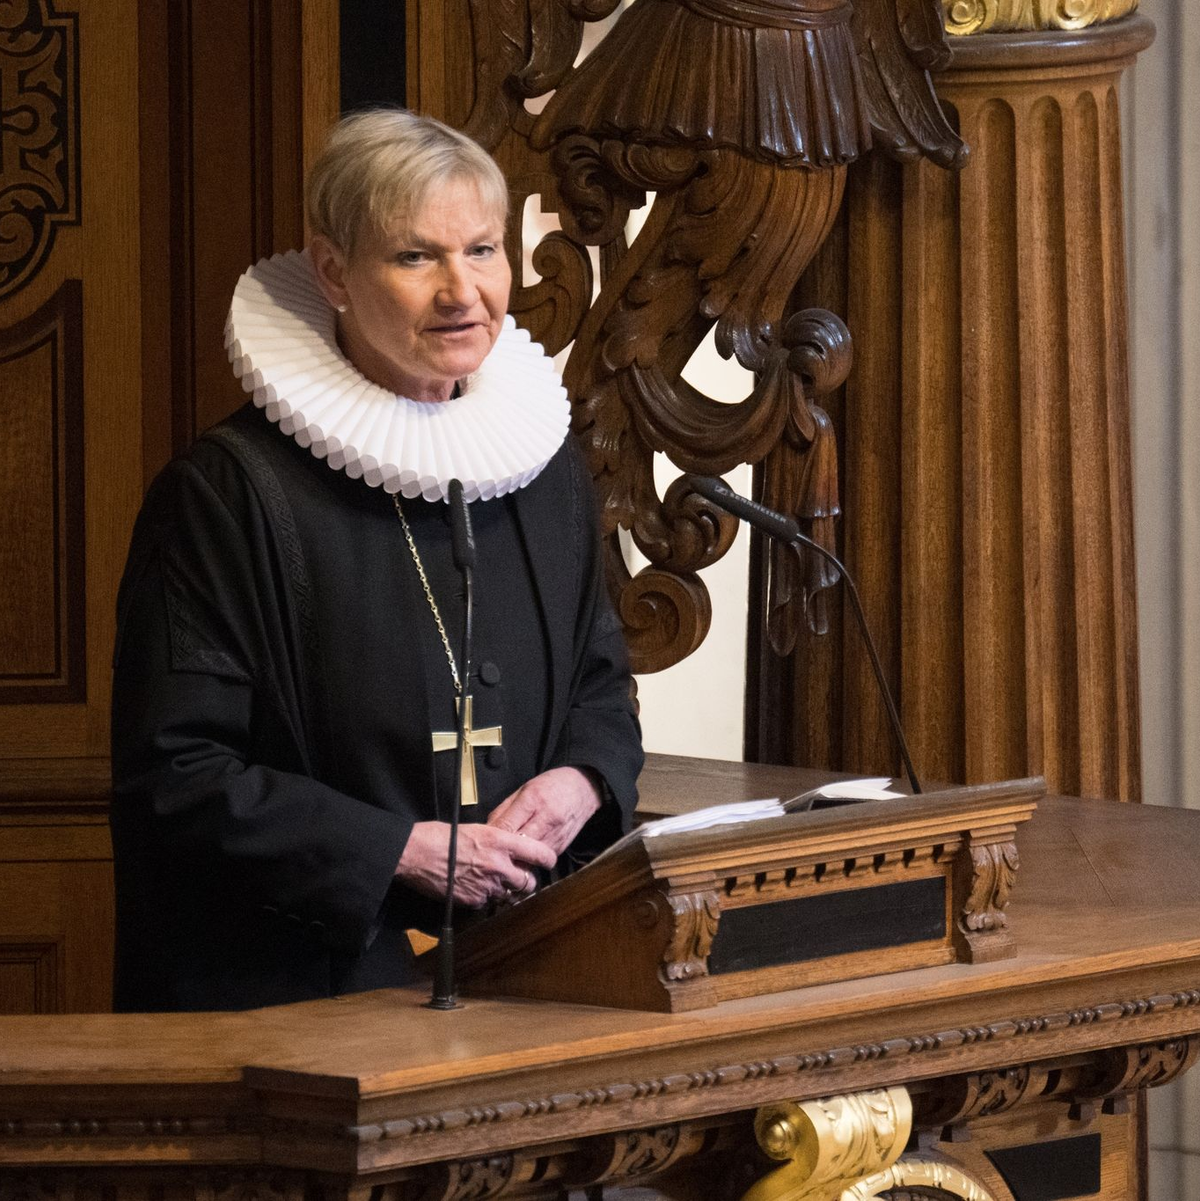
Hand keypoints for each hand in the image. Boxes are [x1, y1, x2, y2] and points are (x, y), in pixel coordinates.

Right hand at [395, 821, 556, 907]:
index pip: (539, 853)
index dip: (546, 859)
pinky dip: (484, 897)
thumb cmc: (441, 836)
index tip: (546, 860)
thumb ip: (498, 842)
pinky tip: (471, 886)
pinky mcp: (474, 900)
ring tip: (489, 880)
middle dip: (524, 881)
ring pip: (508, 895)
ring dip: (504, 890)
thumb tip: (511, 851)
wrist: (415, 853)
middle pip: (528, 882)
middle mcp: (498, 864)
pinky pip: (488, 902)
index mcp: (500, 841)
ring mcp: (487, 885)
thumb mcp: (477, 830)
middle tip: (517, 876)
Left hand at [487, 767, 602, 856]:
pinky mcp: (561, 847)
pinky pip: (540, 859)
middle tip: (489, 858)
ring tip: (504, 861)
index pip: (507, 826)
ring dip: (515, 861)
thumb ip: (505, 809)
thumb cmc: (552, 785)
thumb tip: (487, 829)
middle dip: (502, 853)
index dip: (492, 838)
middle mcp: (546, 819)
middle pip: (517, 846)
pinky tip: (522, 858)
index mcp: (533, 799)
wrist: (585, 788)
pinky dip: (529, 861)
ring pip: (529, 858)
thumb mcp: (524, 789)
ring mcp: (555, 835)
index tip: (482, 843)